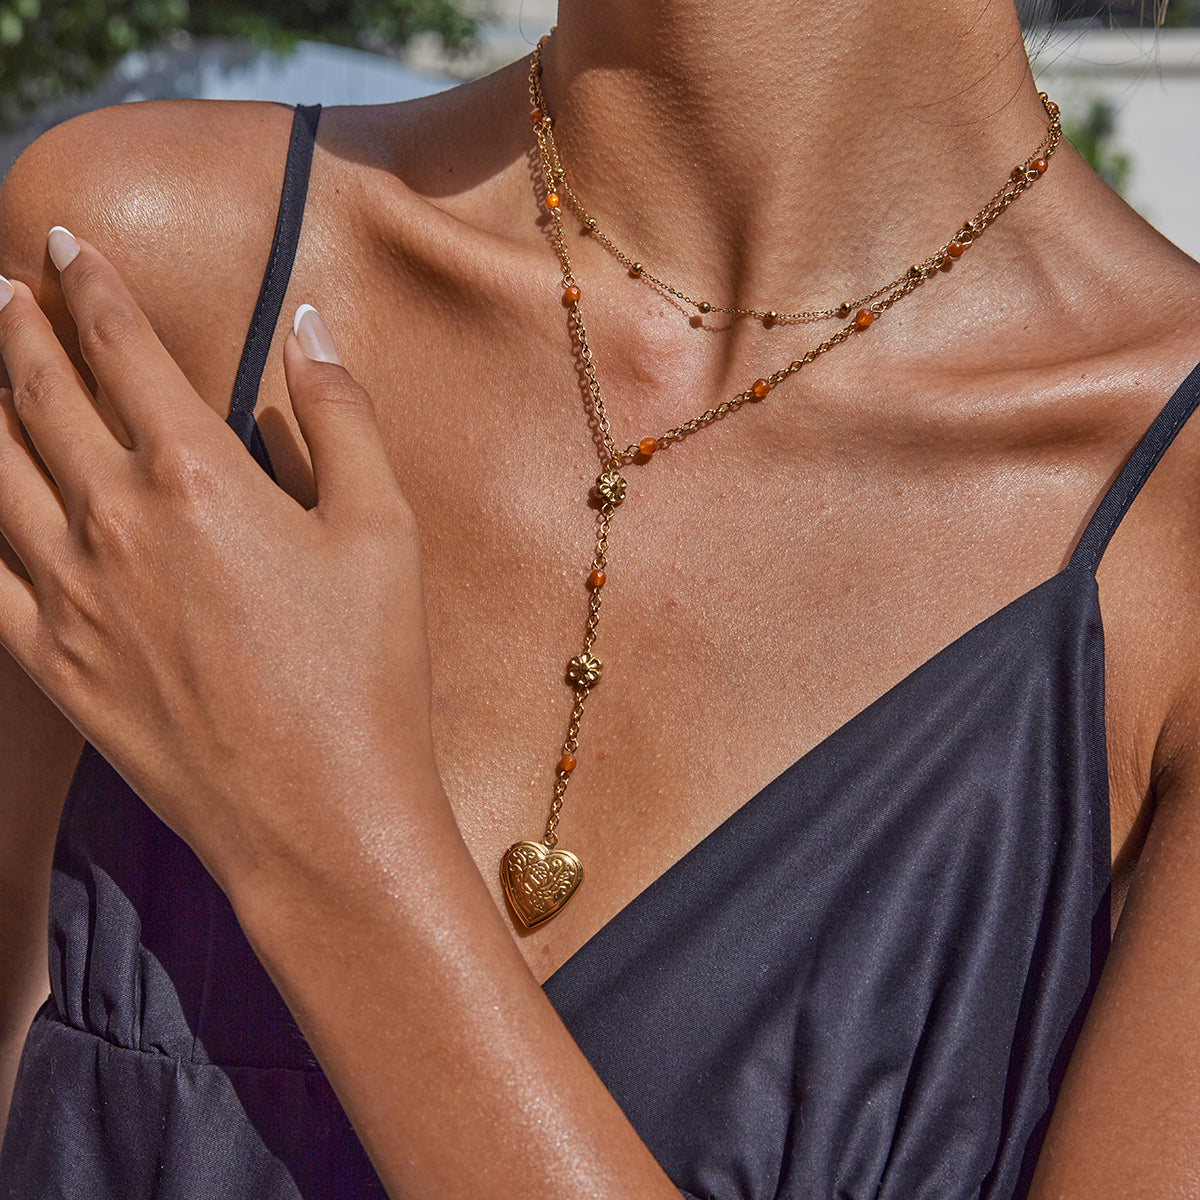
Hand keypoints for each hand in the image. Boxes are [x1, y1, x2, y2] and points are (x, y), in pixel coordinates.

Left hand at [0, 227, 438, 880]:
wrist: (317, 812)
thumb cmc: (366, 668)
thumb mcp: (385, 529)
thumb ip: (340, 415)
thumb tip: (310, 326)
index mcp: (198, 477)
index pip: (124, 351)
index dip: (91, 288)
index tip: (64, 245)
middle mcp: (114, 522)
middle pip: (37, 397)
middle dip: (12, 327)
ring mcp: (71, 596)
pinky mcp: (54, 664)